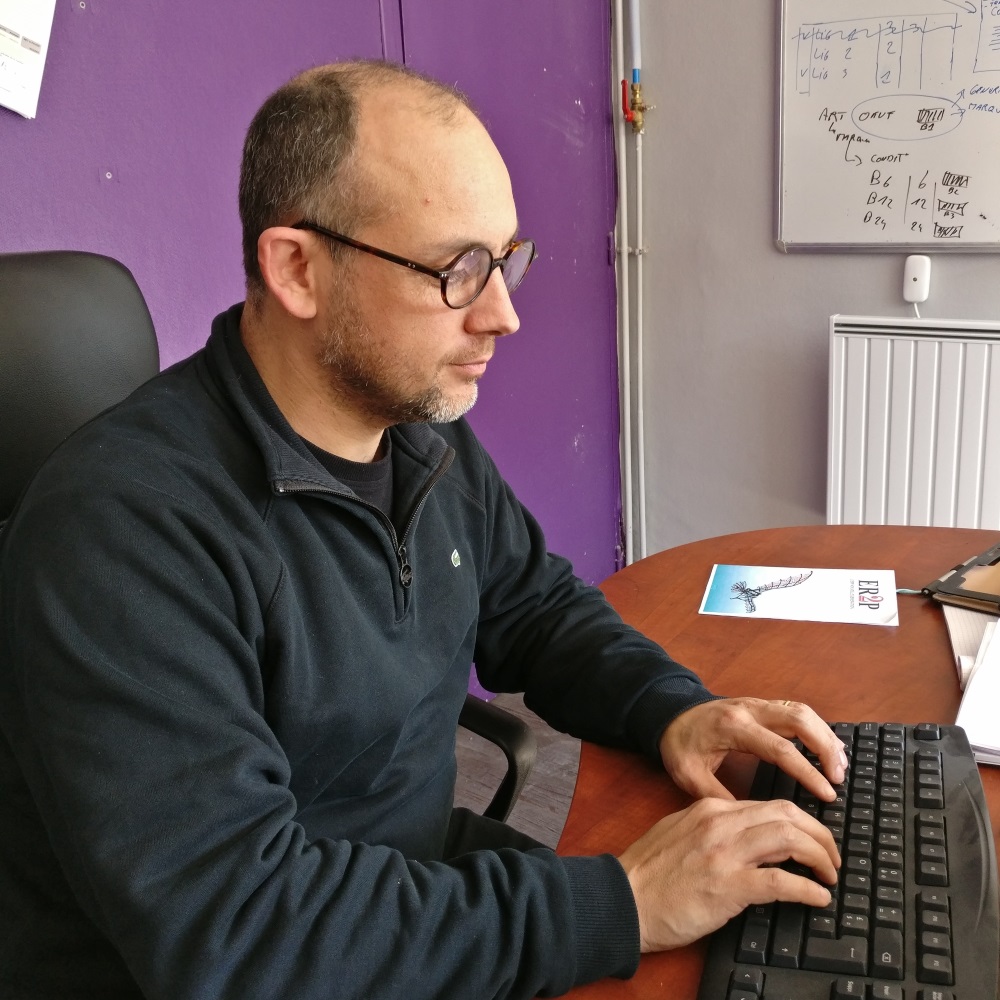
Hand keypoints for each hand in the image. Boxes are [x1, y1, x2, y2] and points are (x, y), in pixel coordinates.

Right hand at [618, 796, 839, 951]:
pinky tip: (818, 898)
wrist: (622, 898)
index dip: (800, 821)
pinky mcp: (727, 887)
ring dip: (820, 856)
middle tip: (832, 856)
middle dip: (820, 834)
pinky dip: (806, 889)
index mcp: (710, 808)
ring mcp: (724, 854)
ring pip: (789, 838)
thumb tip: (745, 836)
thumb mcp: (679, 831)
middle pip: (787, 814)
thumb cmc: (647, 873)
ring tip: (830, 874)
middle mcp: (720, 823)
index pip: (769, 804)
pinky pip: (780, 882)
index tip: (813, 838)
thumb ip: (710, 827)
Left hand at [659, 697, 847, 802]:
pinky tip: (827, 747)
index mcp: (734, 728)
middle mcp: (750, 710)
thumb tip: (750, 823)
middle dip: (825, 748)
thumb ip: (718, 797)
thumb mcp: (688, 775)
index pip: (780, 748)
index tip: (827, 794)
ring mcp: (757, 704)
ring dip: (825, 736)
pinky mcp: (761, 705)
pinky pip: (796, 710)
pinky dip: (816, 727)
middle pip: (800, 720)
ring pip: (802, 711)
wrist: (666, 713)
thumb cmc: (678, 744)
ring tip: (841, 765)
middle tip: (840, 779)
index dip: (807, 772)